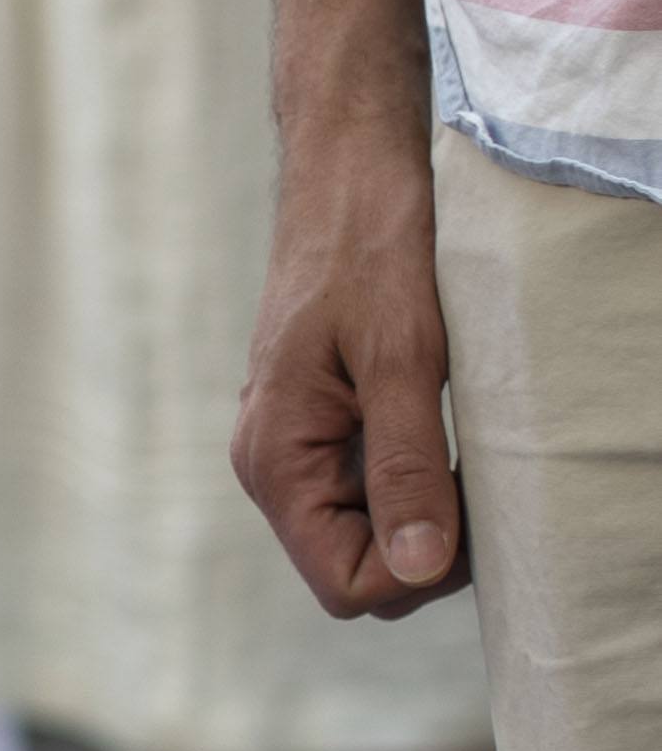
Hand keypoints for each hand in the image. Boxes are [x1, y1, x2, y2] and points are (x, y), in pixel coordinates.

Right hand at [231, 117, 471, 616]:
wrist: (348, 166)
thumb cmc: (369, 243)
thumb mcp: (401, 356)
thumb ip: (405, 466)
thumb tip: (420, 566)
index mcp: (275, 457)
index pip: (344, 584)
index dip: (416, 569)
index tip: (467, 509)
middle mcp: (270, 464)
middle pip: (352, 569)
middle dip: (424, 547)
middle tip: (478, 475)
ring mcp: (293, 446)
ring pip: (365, 534)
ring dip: (424, 511)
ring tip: (462, 445)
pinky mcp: (319, 423)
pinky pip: (367, 489)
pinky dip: (416, 480)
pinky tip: (444, 429)